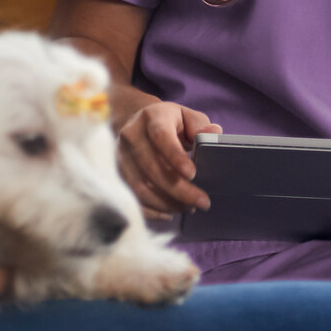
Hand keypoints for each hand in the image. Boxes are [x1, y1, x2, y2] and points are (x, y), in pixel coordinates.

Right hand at [115, 100, 219, 218]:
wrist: (139, 124)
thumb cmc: (170, 123)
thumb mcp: (188, 117)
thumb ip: (201, 126)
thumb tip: (213, 134)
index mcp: (152, 117)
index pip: (160, 137)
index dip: (175, 157)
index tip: (192, 174)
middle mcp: (131, 135)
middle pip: (152, 168)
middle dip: (179, 190)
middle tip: (202, 202)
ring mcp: (121, 156)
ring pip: (141, 187)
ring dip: (167, 202)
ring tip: (189, 208)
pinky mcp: (117, 174)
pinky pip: (133, 197)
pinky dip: (152, 210)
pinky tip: (170, 212)